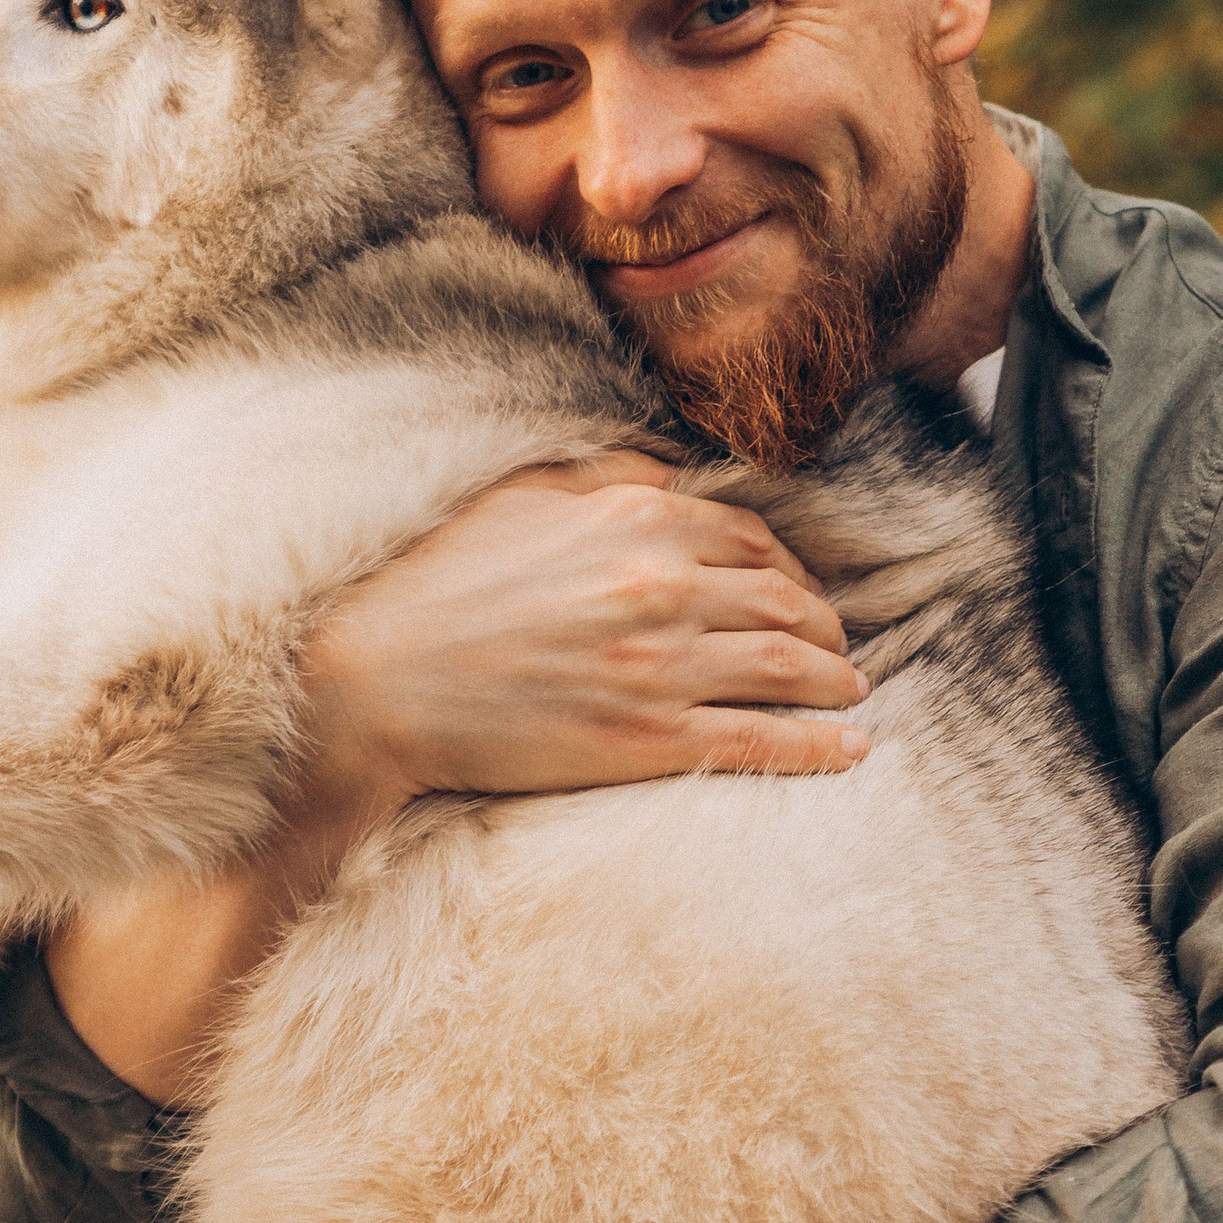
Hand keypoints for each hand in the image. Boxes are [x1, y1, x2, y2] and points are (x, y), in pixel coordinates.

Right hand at [305, 453, 867, 811]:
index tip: (805, 592)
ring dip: (834, 679)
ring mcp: (659, 665)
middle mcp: (661, 584)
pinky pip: (760, 741)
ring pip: (787, 667)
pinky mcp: (647, 738)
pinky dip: (818, 746)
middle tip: (840, 646)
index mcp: (634, 519)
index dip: (793, 568)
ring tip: (850, 690)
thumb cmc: (433, 586)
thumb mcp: (519, 498)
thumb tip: (668, 473)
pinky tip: (849, 749)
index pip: (751, 538)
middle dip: (826, 625)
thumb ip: (604, 478)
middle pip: (784, 601)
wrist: (372, 681)